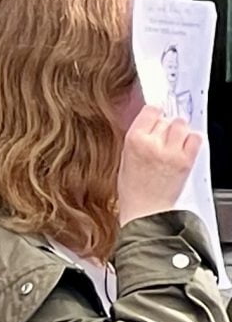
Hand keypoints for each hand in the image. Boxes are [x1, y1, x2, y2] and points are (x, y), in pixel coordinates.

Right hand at [119, 103, 203, 226]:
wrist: (146, 210)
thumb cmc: (133, 187)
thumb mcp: (125, 156)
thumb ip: (139, 137)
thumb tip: (153, 121)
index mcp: (133, 140)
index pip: (151, 110)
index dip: (155, 113)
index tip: (157, 116)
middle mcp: (152, 143)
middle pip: (167, 119)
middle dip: (166, 126)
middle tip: (163, 138)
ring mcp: (170, 152)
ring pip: (181, 125)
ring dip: (180, 131)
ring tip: (174, 142)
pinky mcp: (185, 161)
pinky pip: (196, 138)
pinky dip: (192, 139)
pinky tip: (185, 147)